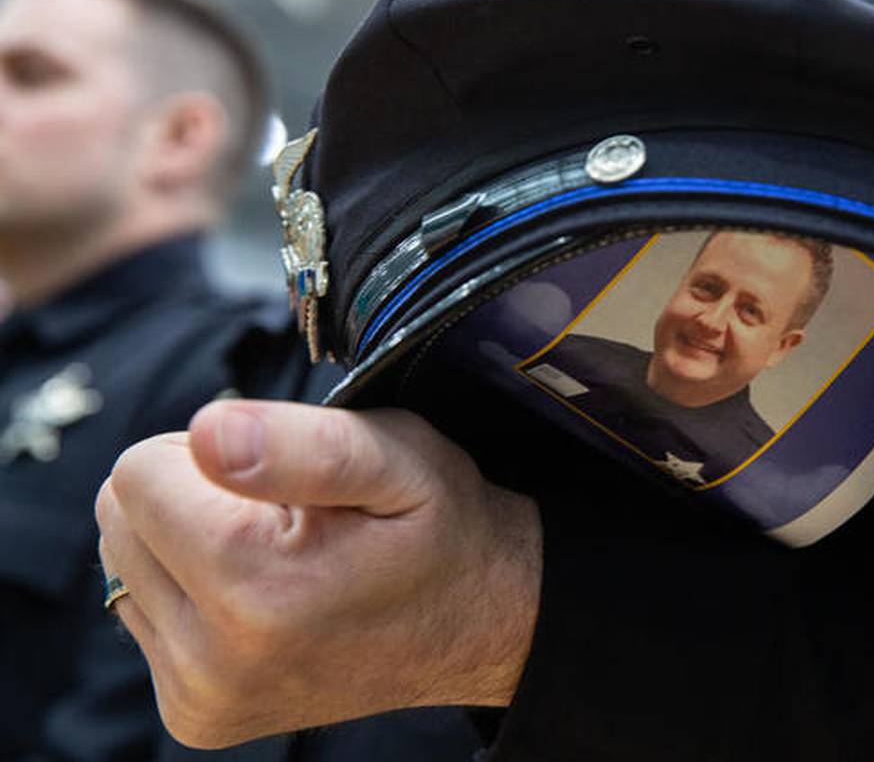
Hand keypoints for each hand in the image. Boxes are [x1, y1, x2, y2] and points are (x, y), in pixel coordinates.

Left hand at [94, 401, 540, 748]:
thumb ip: (303, 443)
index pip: (138, 473)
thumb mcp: (400, 459)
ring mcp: (202, 698)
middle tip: (288, 514)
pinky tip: (268, 595)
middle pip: (119, 518)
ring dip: (190, 543)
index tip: (287, 480)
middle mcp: (215, 663)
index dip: (213, 452)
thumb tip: (207, 433)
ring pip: (124, 563)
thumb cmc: (441, 527)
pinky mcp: (196, 715)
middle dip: (192, 495)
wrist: (481, 623)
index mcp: (257, 591)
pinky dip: (195, 588)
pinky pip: (143, 611)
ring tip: (282, 554)